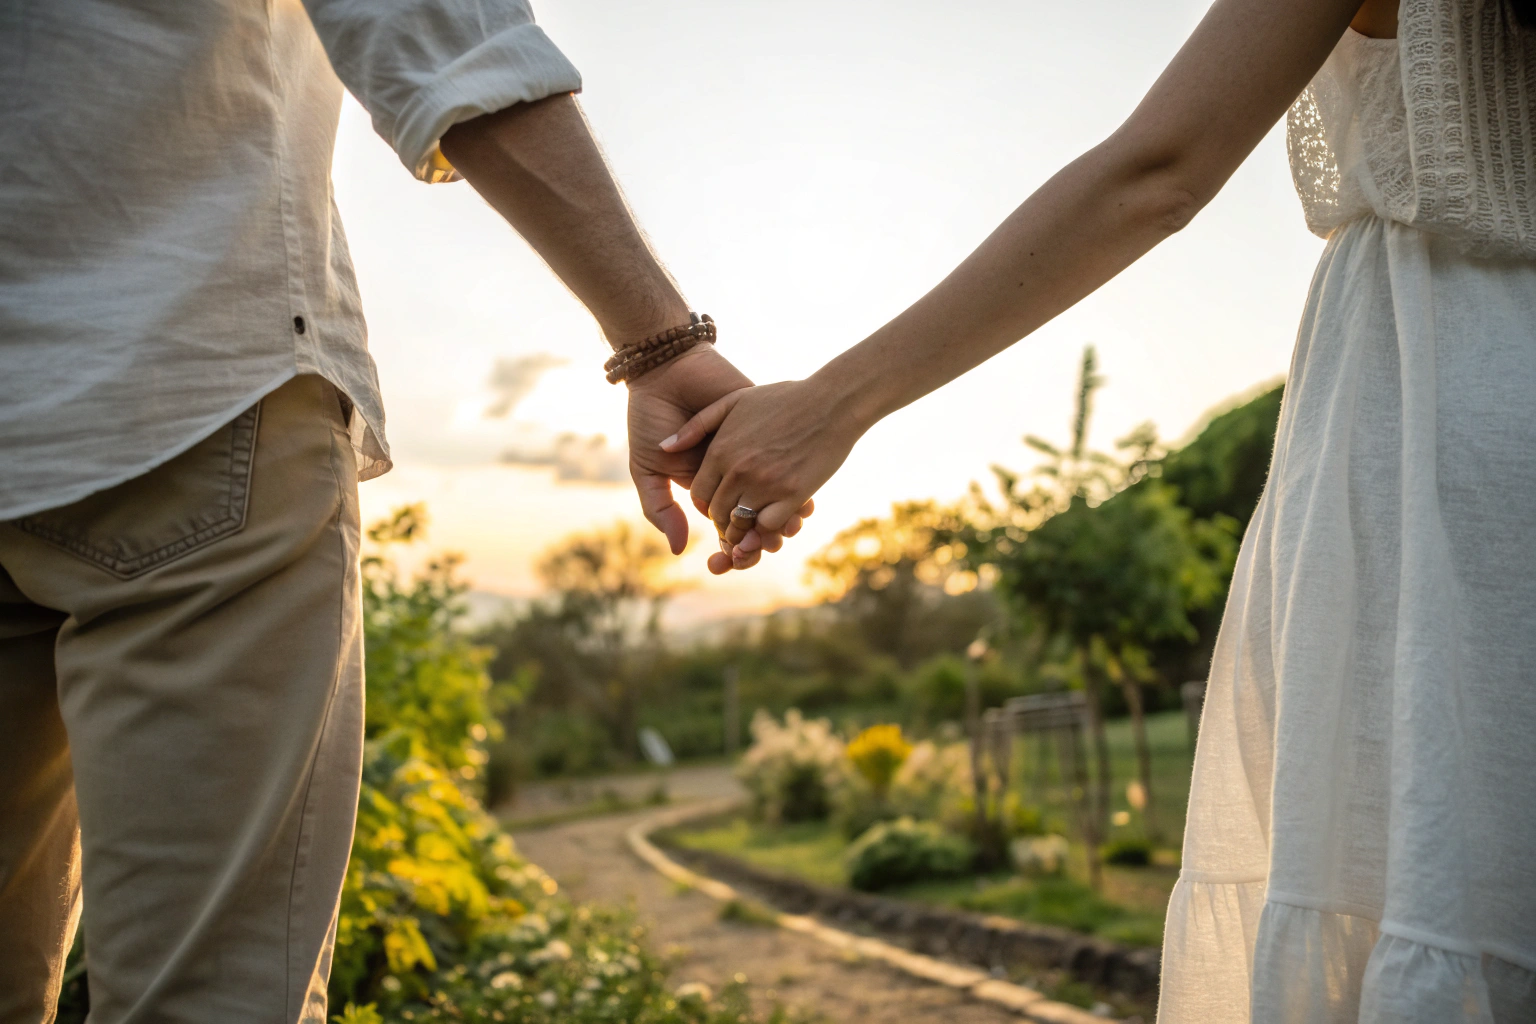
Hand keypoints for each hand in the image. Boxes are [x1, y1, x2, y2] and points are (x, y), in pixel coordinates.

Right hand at [626, 346, 810, 571]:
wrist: (668, 370)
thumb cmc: (651, 419)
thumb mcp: (648, 468)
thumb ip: (660, 508)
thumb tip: (679, 550)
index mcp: (707, 484)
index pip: (726, 520)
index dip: (736, 541)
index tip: (743, 556)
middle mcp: (733, 471)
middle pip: (755, 511)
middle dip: (764, 532)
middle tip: (772, 544)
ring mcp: (752, 450)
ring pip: (776, 491)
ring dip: (783, 512)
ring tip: (788, 526)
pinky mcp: (768, 430)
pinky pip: (788, 461)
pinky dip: (796, 481)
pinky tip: (803, 497)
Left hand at [662, 377, 862, 570]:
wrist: (832, 401)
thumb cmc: (785, 398)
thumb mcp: (734, 400)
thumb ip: (697, 425)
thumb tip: (665, 447)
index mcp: (722, 450)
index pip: (700, 495)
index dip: (708, 504)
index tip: (720, 502)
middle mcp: (739, 470)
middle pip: (718, 513)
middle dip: (725, 520)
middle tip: (738, 517)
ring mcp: (766, 484)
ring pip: (742, 524)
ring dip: (746, 528)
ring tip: (755, 520)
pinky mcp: (792, 494)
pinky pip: (769, 525)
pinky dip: (769, 527)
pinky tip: (776, 516)